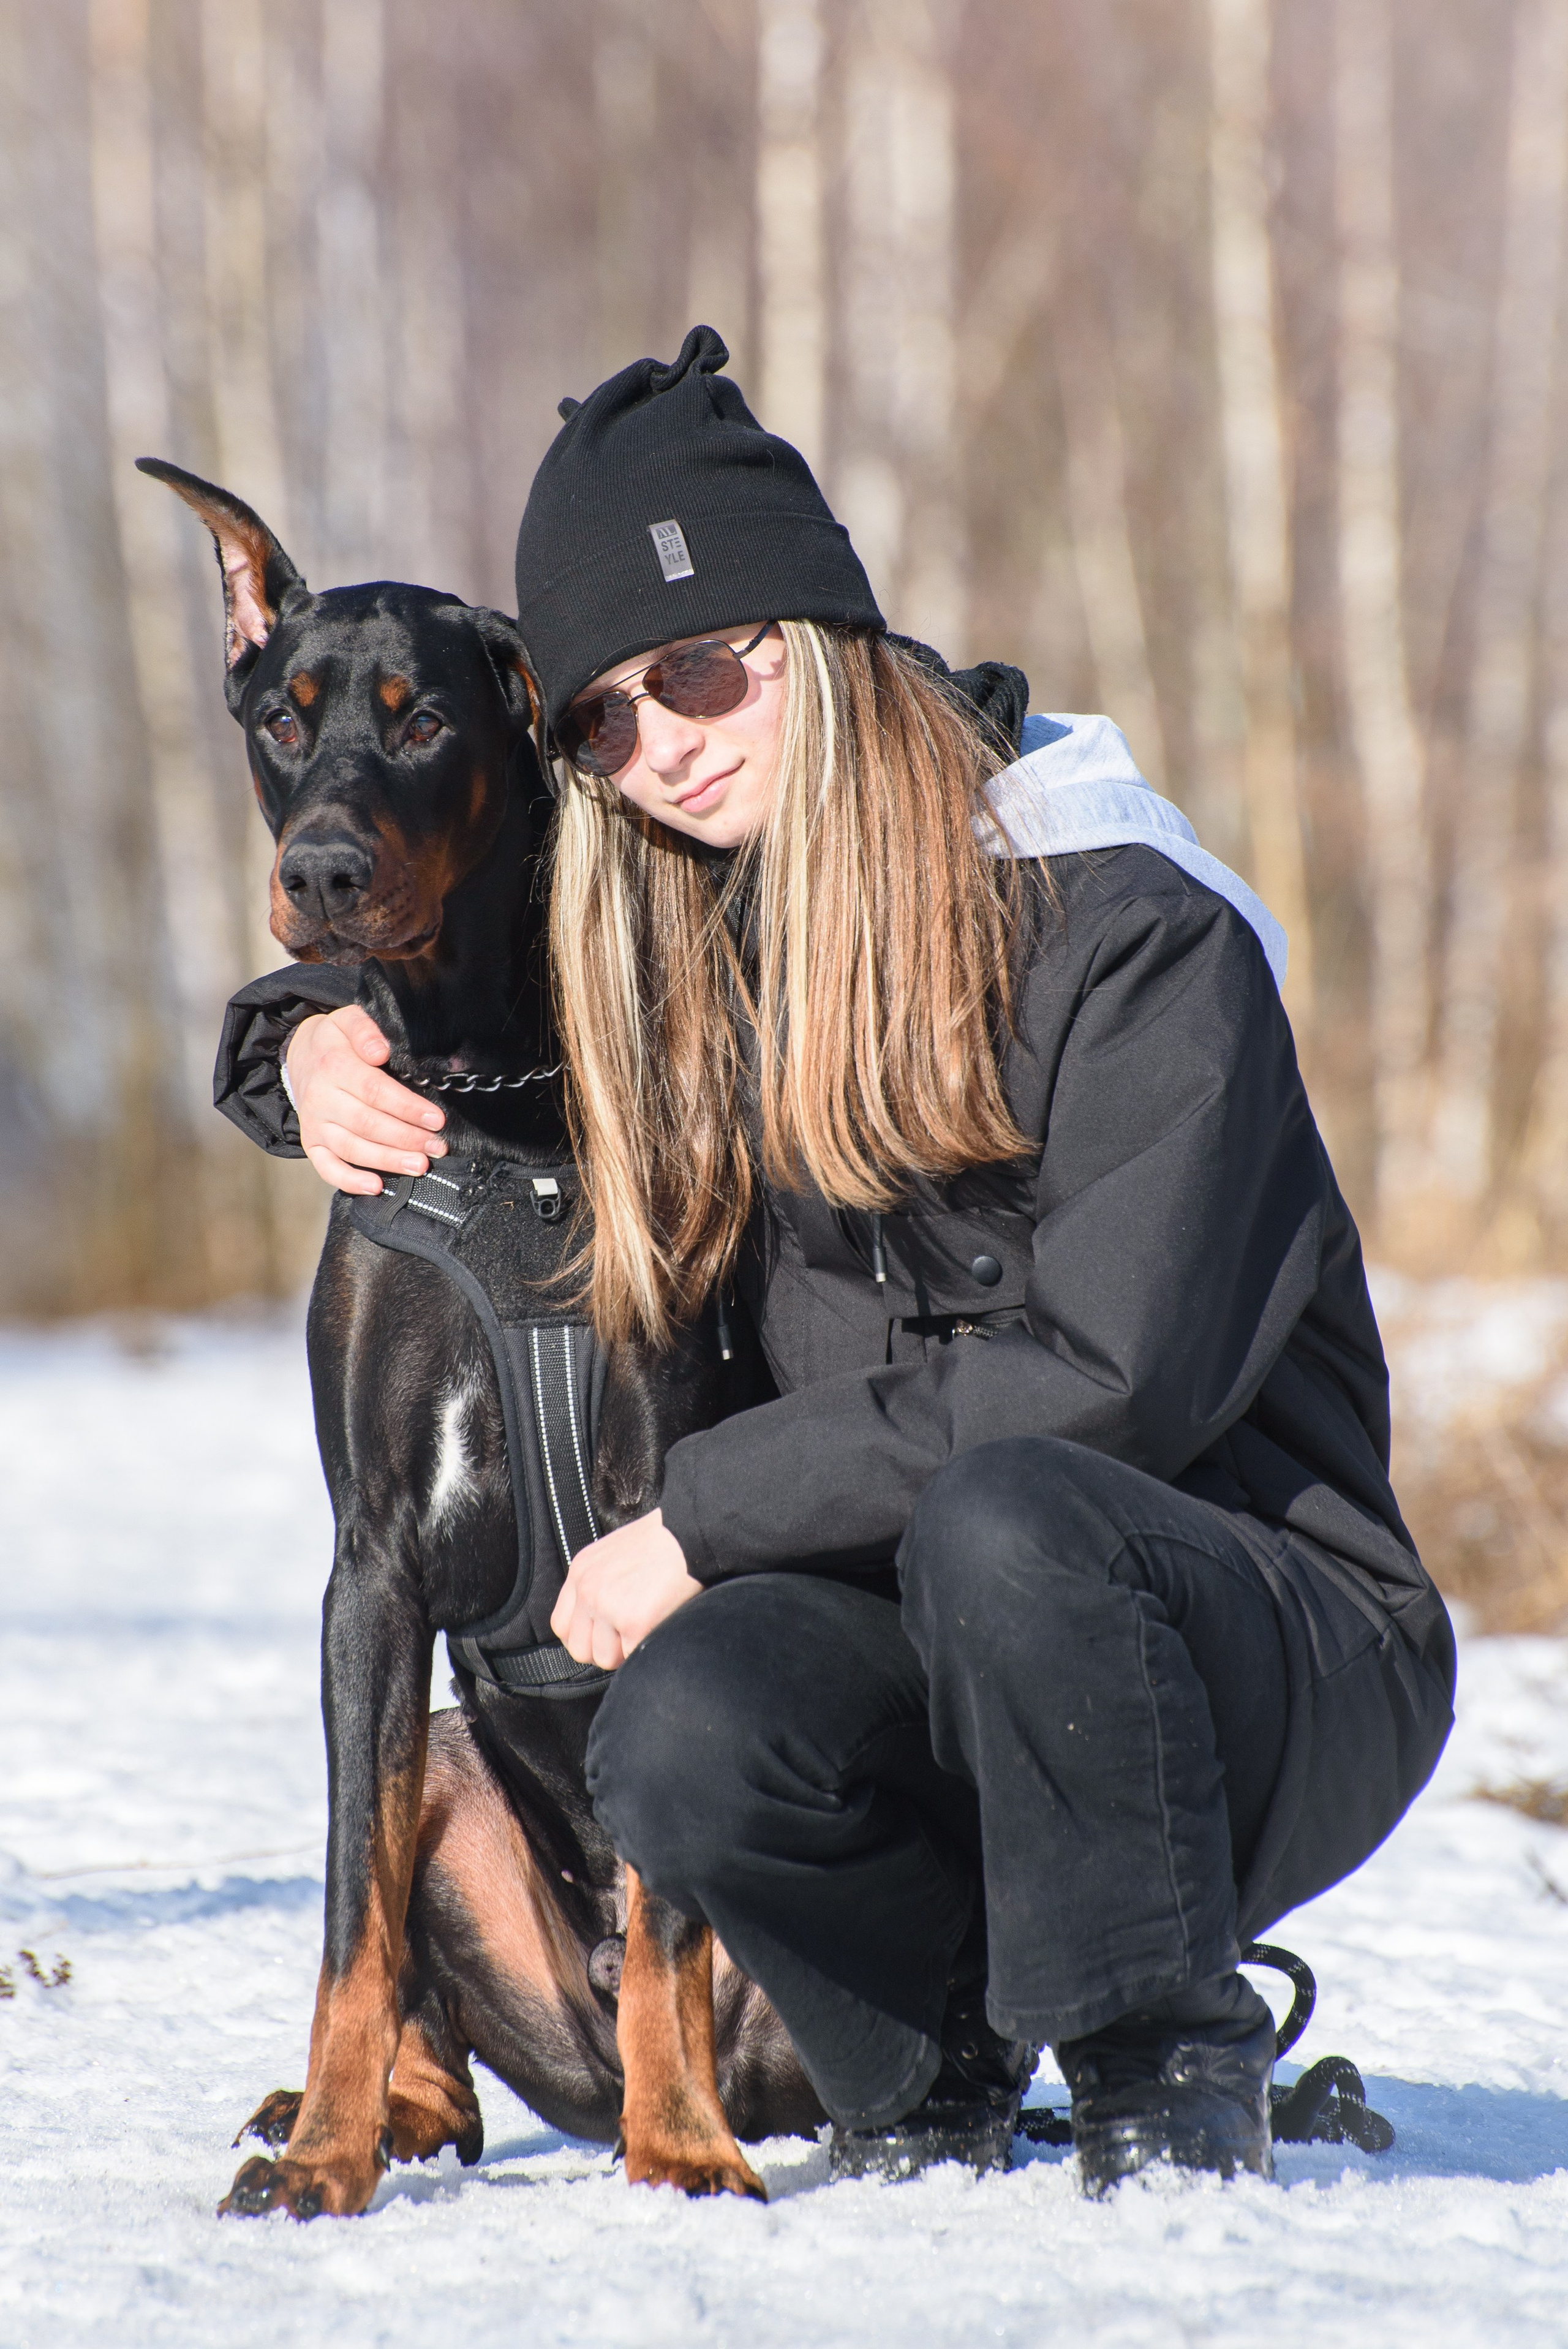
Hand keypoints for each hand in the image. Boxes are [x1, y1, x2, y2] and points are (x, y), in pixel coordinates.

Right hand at [286, 1005, 446, 1194]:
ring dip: (388, 1161)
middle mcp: (321, 1098)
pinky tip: (376, 1187)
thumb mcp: (349, 1020)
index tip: (436, 1119)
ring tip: (419, 1165)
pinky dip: (349, 1180)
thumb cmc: (338, 1041)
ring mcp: (315, 1124)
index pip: (375, 1091)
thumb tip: (380, 1050)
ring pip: (352, 1148)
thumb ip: (365, 1029)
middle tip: (437, 1147)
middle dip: (406, 1138)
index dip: (407, 1108)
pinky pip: (327, 1167)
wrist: (301, 1055)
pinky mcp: (312, 1142)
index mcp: (334, 1066)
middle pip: (367, 1124)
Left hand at [550, 1509, 700, 1670]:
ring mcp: (607, 1605)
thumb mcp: (613, 1555)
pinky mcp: (633, 1621)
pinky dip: (648, 1646)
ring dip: (627, 1651)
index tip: (606, 1634)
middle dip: (606, 1649)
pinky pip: (632, 1656)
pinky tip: (660, 1623)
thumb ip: (599, 1583)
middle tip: (631, 1633)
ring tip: (648, 1624)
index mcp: (581, 1571)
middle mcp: (588, 1588)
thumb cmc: (662, 1544)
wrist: (692, 1533)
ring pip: (605, 1659)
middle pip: (580, 1649)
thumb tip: (598, 1622)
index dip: (586, 1637)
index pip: (562, 1626)